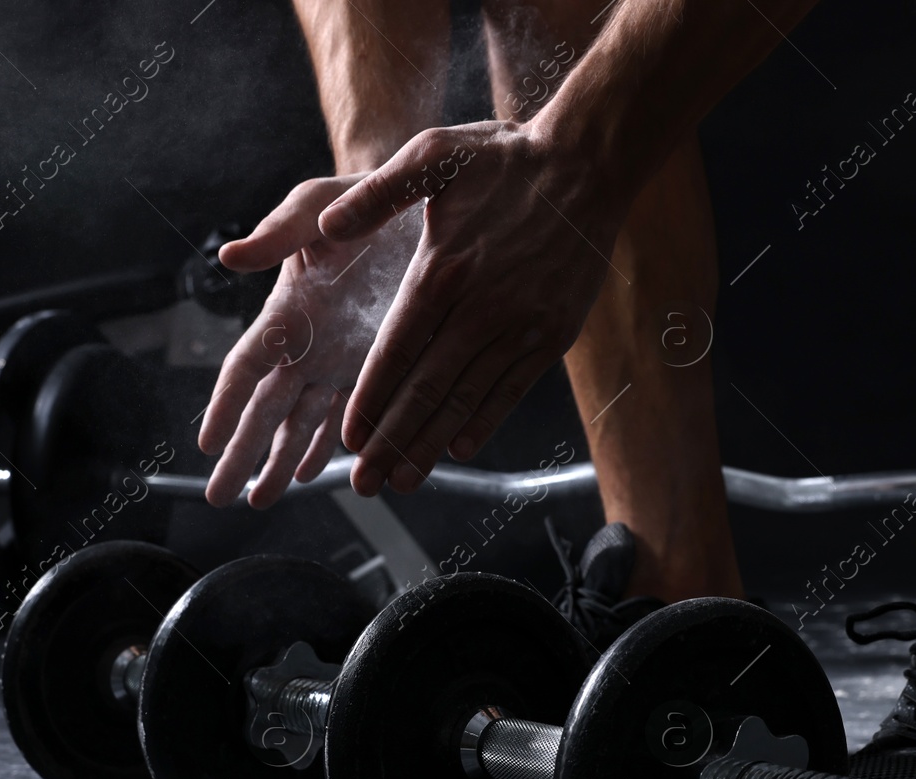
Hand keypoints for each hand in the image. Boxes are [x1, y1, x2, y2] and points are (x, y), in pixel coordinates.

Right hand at [197, 174, 421, 507]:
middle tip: (220, 495)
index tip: (206, 444)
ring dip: (283, 464)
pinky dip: (334, 446)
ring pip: (304, 424)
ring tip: (262, 498)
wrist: (411, 198)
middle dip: (243, 455)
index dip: (226, 406)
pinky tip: (319, 472)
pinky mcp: (378, 365)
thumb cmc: (354, 197)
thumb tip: (231, 258)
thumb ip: (277, 234)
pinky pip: (352, 415)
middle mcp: (309, 344)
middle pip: (267, 410)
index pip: (246, 368)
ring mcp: (342, 359)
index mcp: (287, 311)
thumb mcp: (314, 206)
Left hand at [319, 121, 627, 494]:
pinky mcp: (552, 334)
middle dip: (392, 443)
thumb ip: (377, 195)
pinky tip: (458, 448)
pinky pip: (510, 391)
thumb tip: (328, 224)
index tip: (349, 439)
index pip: (396, 352)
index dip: (370, 401)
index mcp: (443, 271)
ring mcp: (520, 326)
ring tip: (403, 481)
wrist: (587, 164)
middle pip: (426, 390)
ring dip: (431, 445)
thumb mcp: (432, 157)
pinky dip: (483, 423)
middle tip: (364, 484)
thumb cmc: (503, 159)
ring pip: (466, 400)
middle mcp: (481, 308)